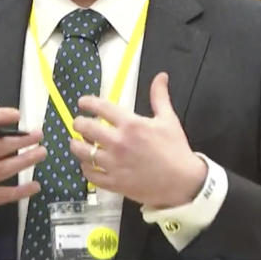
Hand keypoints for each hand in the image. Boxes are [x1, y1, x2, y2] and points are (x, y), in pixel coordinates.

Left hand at [70, 72, 206, 207]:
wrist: (183, 182)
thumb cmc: (176, 150)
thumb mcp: (168, 119)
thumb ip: (159, 97)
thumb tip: (160, 77)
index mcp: (131, 125)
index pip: (102, 107)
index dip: (88, 102)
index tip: (83, 102)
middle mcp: (119, 143)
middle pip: (86, 128)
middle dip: (79, 122)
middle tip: (79, 123)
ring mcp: (114, 164)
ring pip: (83, 152)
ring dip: (77, 145)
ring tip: (78, 142)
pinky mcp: (114, 182)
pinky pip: (90, 174)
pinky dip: (85, 168)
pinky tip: (88, 163)